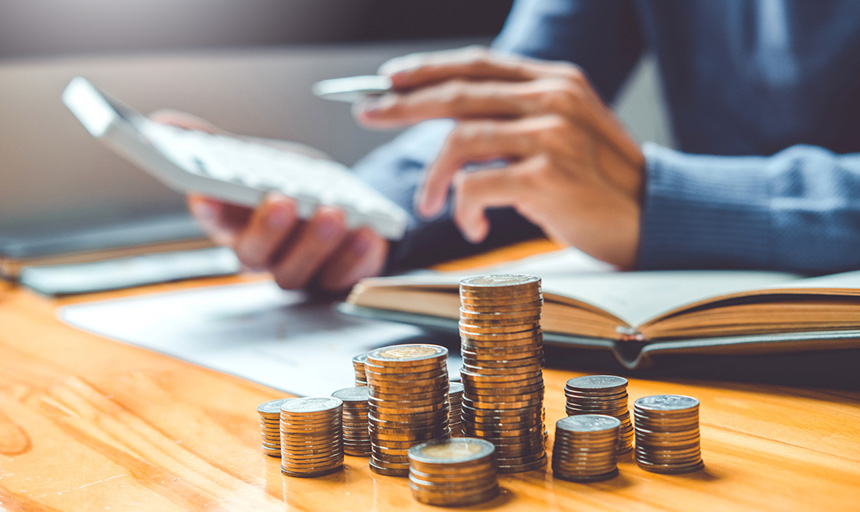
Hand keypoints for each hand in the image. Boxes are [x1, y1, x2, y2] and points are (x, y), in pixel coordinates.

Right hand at [150, 110, 388, 291]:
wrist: (345, 209)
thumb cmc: (291, 186)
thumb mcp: (258, 160)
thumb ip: (217, 146)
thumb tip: (163, 122)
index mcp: (234, 223)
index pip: (212, 219)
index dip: (208, 208)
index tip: (208, 191)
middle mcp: (262, 254)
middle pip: (253, 254)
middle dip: (267, 228)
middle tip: (283, 200)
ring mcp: (298, 271)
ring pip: (296, 271)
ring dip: (315, 242)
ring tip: (333, 212)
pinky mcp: (335, 280)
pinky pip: (342, 277)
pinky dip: (355, 256)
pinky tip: (367, 232)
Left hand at [354, 47, 644, 267]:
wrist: (653, 220)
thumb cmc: (600, 184)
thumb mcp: (564, 134)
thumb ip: (517, 119)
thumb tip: (454, 125)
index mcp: (555, 82)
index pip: (477, 65)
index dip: (428, 68)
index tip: (389, 78)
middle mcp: (553, 98)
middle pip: (457, 92)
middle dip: (403, 104)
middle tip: (369, 113)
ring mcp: (552, 135)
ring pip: (460, 139)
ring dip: (434, 176)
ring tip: (430, 203)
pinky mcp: (548, 176)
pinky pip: (476, 185)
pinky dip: (462, 208)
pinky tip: (470, 227)